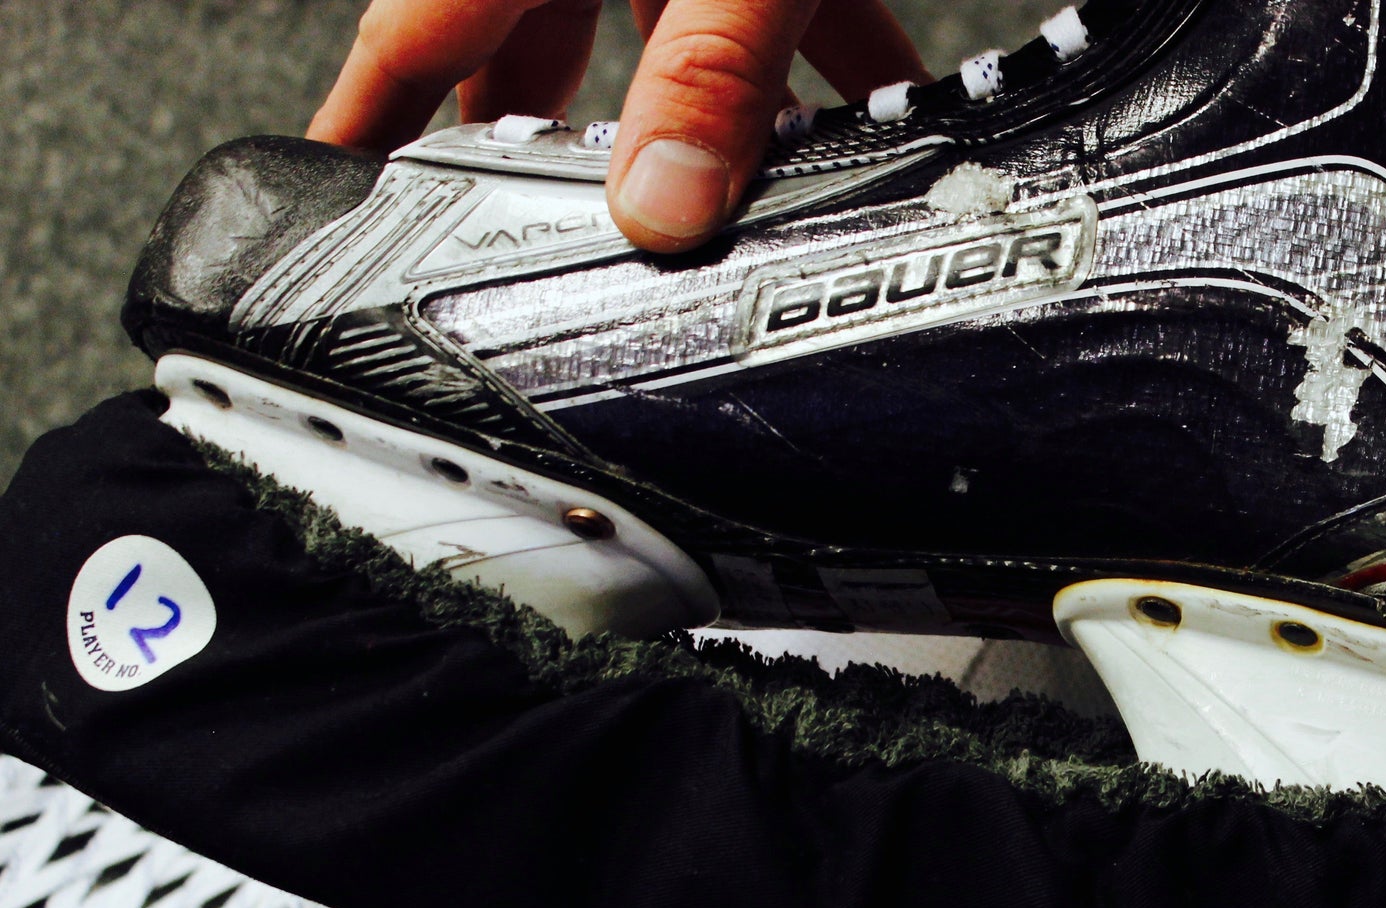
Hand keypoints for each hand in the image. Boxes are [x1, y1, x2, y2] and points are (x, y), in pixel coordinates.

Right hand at [308, 0, 929, 253]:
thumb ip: (706, 64)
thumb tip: (665, 205)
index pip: (411, 32)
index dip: (369, 120)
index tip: (338, 191)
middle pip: (526, 42)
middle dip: (539, 143)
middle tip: (529, 226)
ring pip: (652, 22)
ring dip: (698, 111)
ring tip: (720, 199)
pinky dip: (810, 49)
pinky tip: (864, 99)